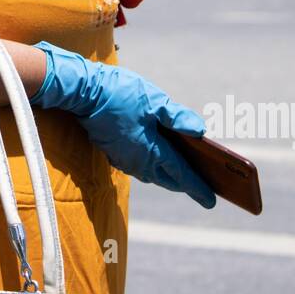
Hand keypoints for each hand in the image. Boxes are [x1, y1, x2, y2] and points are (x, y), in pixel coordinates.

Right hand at [31, 41, 215, 207]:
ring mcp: (123, 159)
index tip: (212, 201)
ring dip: (168, 174)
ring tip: (183, 171)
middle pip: (167, 179)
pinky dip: (153, 164)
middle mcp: (138, 162)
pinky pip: (139, 165)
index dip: (198, 188)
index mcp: (152, 151)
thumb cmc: (120, 93)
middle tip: (202, 187)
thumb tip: (201, 131)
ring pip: (151, 173)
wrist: (82, 92)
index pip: (181, 175)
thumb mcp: (154, 100)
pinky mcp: (113, 152)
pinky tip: (157, 154)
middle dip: (184, 184)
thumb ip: (178, 117)